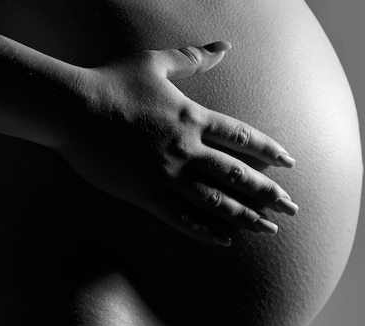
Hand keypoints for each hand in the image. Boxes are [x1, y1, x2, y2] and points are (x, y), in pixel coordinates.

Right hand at [60, 41, 298, 245]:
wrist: (72, 108)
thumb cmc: (112, 82)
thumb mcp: (155, 63)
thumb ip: (193, 58)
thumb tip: (224, 46)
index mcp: (192, 118)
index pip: (241, 137)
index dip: (269, 151)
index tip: (290, 164)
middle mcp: (186, 149)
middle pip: (237, 174)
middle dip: (269, 193)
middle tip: (292, 208)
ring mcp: (166, 174)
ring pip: (215, 201)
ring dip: (246, 216)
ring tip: (269, 229)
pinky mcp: (144, 194)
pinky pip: (180, 218)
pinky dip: (205, 230)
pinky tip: (224, 240)